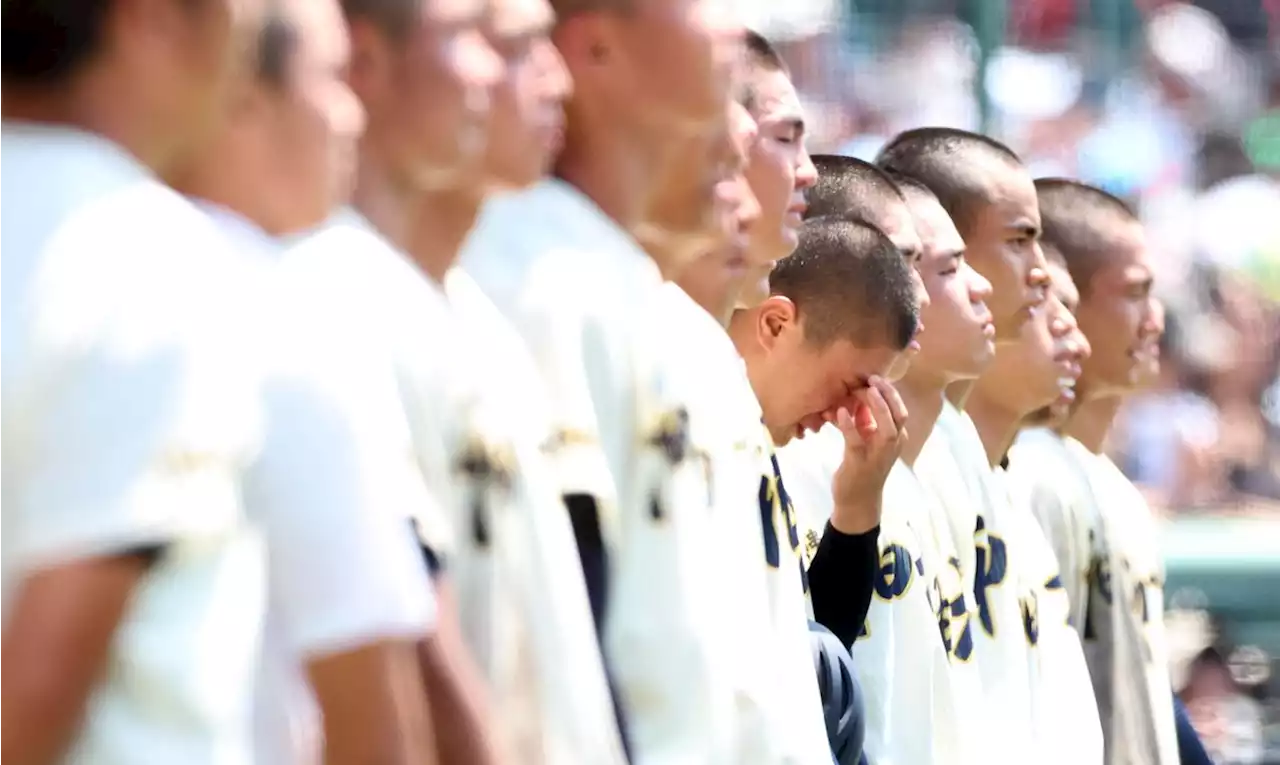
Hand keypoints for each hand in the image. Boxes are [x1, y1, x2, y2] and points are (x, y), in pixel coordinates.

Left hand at [828, 376, 907, 533]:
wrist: (857, 500)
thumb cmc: (862, 466)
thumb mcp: (866, 439)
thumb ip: (865, 419)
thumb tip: (858, 394)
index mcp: (895, 438)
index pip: (899, 410)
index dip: (890, 392)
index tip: (874, 377)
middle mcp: (892, 446)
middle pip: (900, 416)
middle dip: (889, 395)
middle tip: (874, 378)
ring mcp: (878, 456)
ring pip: (887, 429)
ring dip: (878, 407)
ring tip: (866, 390)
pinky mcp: (860, 463)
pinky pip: (856, 441)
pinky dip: (849, 425)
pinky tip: (840, 412)